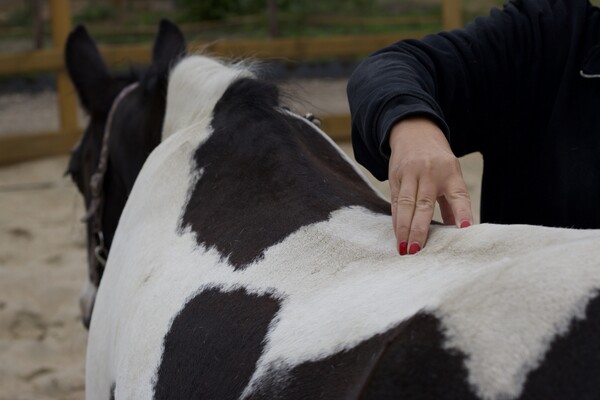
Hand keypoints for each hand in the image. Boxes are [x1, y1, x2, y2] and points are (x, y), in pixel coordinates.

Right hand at [388, 117, 472, 254]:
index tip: (465, 229)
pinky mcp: (395, 176)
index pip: (458, 196)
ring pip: (405, 205)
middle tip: (417, 250)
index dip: (461, 212)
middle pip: (424, 205)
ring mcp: (410, 174)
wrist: (414, 131)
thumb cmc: (438, 161)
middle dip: (419, 229)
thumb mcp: (451, 175)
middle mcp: (430, 173)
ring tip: (403, 248)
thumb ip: (453, 203)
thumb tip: (457, 231)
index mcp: (450, 173)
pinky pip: (394, 202)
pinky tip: (397, 235)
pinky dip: (395, 220)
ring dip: (403, 228)